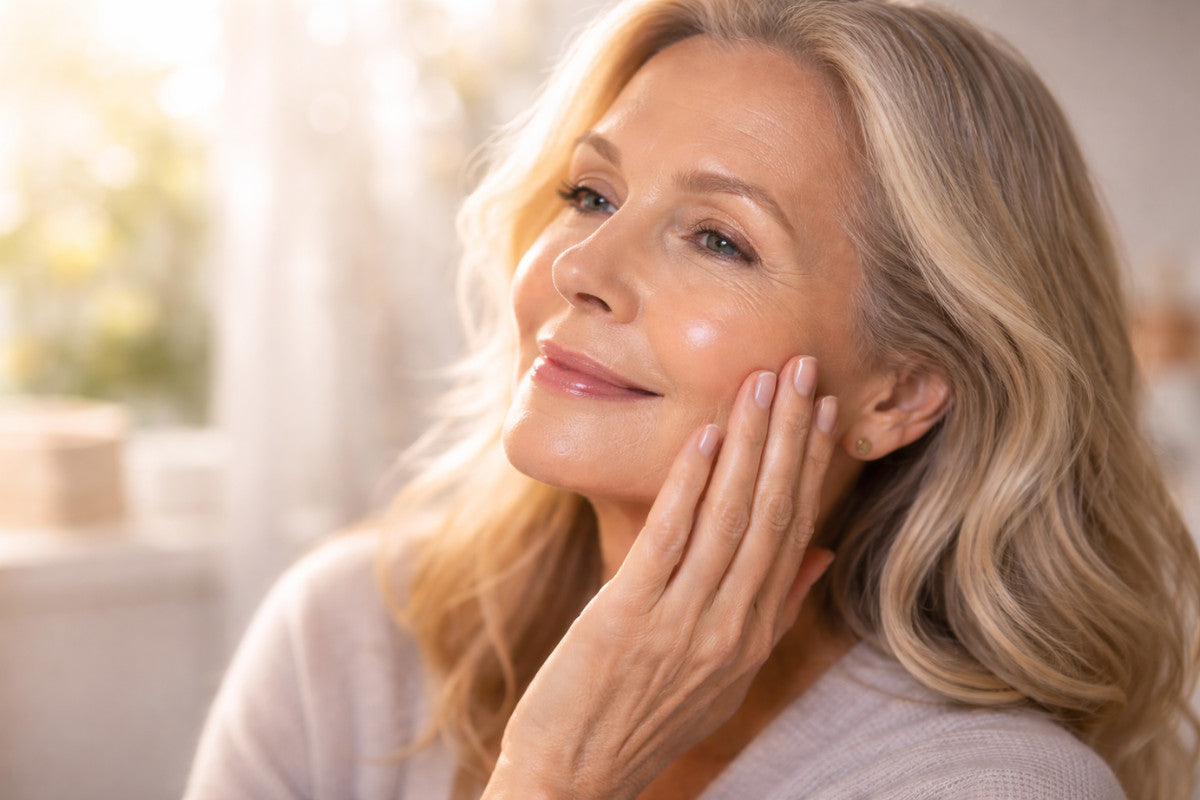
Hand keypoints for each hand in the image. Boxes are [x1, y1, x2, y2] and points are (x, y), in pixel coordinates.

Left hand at [483, 355, 838, 799]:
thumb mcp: (727, 674)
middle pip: (771, 514)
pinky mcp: (629, 615)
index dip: (812, 467)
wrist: (576, 774)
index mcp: (755, 633)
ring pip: (730, 517)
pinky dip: (689, 482)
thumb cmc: (648, 715)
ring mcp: (683, 621)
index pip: (794, 532)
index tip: (825, 410)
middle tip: (803, 370)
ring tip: (763, 383)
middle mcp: (731, 625)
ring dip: (749, 443)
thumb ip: (776, 609)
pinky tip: (704, 434)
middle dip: (790, 436)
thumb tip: (821, 552)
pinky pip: (669, 537)